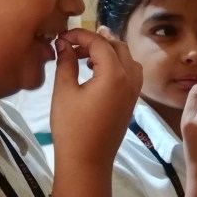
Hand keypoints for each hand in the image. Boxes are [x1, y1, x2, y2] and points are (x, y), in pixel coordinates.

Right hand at [51, 29, 141, 167]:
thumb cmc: (72, 127)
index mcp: (114, 75)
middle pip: (118, 47)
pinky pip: (131, 74)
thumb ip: (66, 63)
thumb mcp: (64, 91)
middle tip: (73, 44)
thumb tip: (63, 44)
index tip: (62, 38)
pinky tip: (97, 72)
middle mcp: (130, 80)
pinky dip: (117, 65)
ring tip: (86, 56)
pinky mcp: (131, 102)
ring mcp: (134, 92)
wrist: (88, 160)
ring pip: (128, 59)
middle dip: (96, 40)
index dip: (80, 35)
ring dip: (109, 52)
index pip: (100, 42)